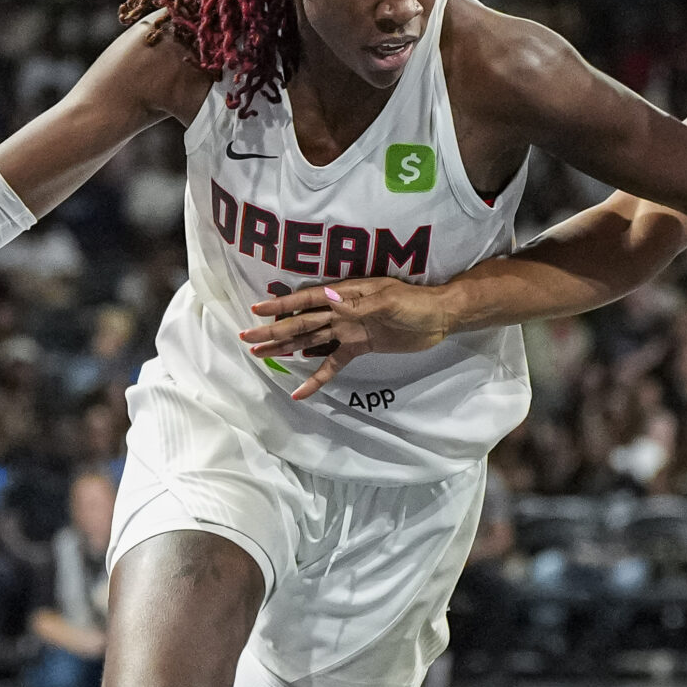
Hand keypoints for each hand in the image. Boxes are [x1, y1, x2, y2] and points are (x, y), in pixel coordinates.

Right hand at [238, 278, 455, 400]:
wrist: (439, 318)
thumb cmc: (415, 302)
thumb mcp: (389, 301)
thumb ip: (358, 304)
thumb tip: (328, 299)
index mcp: (347, 295)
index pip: (309, 299)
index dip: (283, 305)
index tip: (257, 309)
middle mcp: (342, 311)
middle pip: (302, 321)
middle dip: (275, 329)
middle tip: (248, 337)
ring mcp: (348, 330)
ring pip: (310, 339)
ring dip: (286, 347)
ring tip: (260, 354)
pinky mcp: (358, 347)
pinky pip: (332, 363)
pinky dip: (316, 376)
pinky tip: (300, 391)